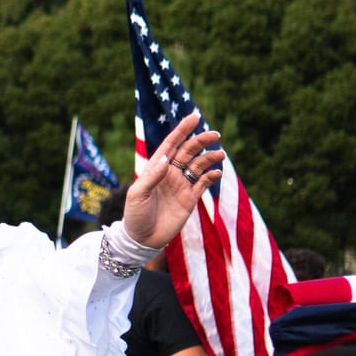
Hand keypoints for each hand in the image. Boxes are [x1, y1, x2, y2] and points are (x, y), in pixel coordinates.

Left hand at [122, 111, 223, 246]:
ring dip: (209, 158)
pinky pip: (203, 184)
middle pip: (188, 151)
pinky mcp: (189, 199)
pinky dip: (211, 177)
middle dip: (201, 141)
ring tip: (220, 155)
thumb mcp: (138, 195)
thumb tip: (167, 159)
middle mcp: (170, 173)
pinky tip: (217, 172)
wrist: (142, 239)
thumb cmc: (135, 215)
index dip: (182, 130)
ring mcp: (181, 185)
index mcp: (156, 168)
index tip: (194, 117)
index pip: (171, 144)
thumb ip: (152, 177)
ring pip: (198, 165)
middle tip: (215, 134)